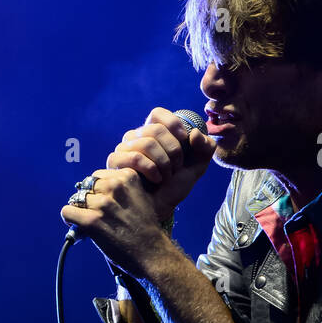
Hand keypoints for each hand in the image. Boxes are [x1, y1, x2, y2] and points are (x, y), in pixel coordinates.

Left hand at [61, 107, 215, 275]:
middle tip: (96, 213)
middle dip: (89, 198)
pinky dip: (70, 220)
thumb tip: (99, 185)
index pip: (99, 175)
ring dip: (80, 210)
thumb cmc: (146, 228)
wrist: (152, 252)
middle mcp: (114, 186)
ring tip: (90, 222)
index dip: (99, 190)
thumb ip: (122, 187)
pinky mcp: (91, 221)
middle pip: (86, 185)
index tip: (105, 202)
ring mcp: (102, 203)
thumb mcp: (141, 196)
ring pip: (76, 198)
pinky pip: (67, 212)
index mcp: (127, 176)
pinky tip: (80, 227)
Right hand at [107, 108, 216, 223]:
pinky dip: (151, 169)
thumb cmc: (174, 186)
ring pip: (146, 143)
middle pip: (155, 129)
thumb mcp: (197, 166)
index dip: (172, 123)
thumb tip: (194, 133)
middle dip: (173, 150)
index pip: (157, 114)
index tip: (184, 138)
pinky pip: (135, 156)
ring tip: (166, 176)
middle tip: (177, 167)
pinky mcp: (116, 162)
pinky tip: (156, 180)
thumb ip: (205, 147)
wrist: (160, 208)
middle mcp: (136, 137)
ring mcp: (124, 148)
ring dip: (163, 162)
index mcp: (153, 132)